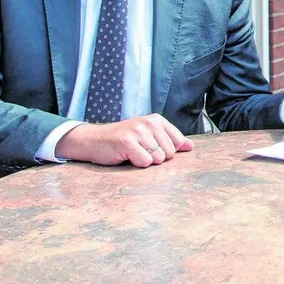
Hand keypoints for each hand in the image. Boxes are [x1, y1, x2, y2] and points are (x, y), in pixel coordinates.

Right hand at [55, 114, 193, 166]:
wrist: (93, 140)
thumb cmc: (122, 140)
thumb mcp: (147, 136)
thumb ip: (169, 140)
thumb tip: (190, 146)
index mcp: (156, 120)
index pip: (178, 141)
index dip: (167, 151)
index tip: (152, 149)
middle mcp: (149, 123)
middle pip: (169, 153)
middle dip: (155, 157)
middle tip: (139, 151)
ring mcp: (138, 132)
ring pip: (158, 159)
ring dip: (145, 161)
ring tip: (132, 153)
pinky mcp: (128, 142)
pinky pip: (145, 162)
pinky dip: (136, 164)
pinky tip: (126, 156)